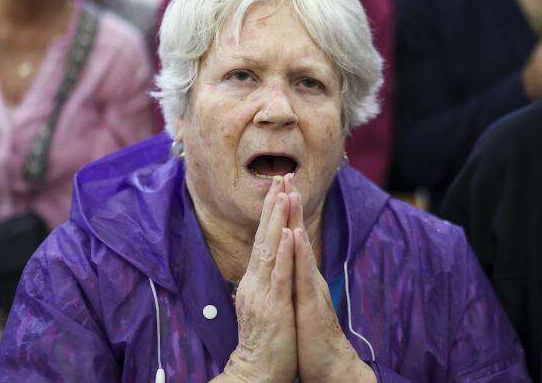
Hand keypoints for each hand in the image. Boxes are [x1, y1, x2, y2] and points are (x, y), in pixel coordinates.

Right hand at [221, 177, 297, 382]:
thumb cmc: (265, 341)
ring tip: (283, 194)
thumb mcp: (263, 305)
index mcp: (254, 281)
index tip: (277, 188)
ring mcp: (262, 292)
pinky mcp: (274, 306)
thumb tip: (265, 264)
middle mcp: (254, 281)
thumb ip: (263, 283)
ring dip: (277, 219)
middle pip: (263, 236)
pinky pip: (278, 274)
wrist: (257, 371)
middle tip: (279, 177)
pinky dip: (283, 252)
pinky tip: (287, 233)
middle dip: (273, 206)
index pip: (262, 240)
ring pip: (270, 249)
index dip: (270, 213)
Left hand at [289, 186, 375, 382]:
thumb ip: (294, 282)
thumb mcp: (298, 304)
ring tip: (291, 195)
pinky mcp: (312, 304)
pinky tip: (295, 235)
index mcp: (302, 277)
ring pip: (302, 249)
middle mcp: (309, 277)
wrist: (327, 365)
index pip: (292, 239)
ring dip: (296, 220)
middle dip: (292, 206)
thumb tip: (286, 265)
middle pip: (298, 235)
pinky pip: (303, 275)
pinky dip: (299, 254)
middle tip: (285, 176)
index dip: (285, 214)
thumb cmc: (310, 337)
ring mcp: (312, 289)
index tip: (277, 187)